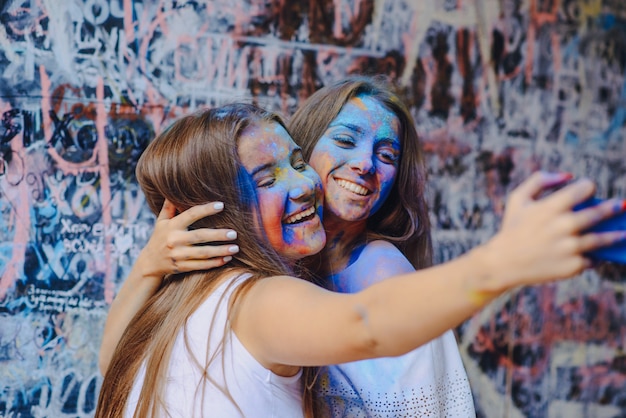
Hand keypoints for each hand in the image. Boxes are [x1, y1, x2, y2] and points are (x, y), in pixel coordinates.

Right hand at [138, 200, 238, 277]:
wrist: (149, 263)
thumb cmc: (159, 237)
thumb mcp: (161, 221)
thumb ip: (169, 207)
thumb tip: (174, 189)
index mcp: (172, 226)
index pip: (191, 215)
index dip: (206, 210)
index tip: (221, 205)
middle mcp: (175, 240)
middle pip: (200, 236)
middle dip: (218, 235)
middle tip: (234, 233)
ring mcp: (178, 255)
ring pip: (203, 253)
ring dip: (220, 251)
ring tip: (235, 248)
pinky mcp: (182, 267)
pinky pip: (201, 266)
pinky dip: (215, 263)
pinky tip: (227, 259)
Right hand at [478, 172, 625, 289]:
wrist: (503, 263)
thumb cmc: (512, 227)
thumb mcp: (518, 198)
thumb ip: (540, 180)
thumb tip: (568, 175)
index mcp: (551, 207)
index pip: (583, 189)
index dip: (587, 187)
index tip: (589, 189)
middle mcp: (563, 227)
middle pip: (597, 214)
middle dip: (611, 208)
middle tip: (620, 206)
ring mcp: (569, 248)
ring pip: (602, 239)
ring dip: (616, 234)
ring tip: (624, 231)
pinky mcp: (572, 266)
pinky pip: (592, 259)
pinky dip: (595, 256)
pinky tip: (599, 253)